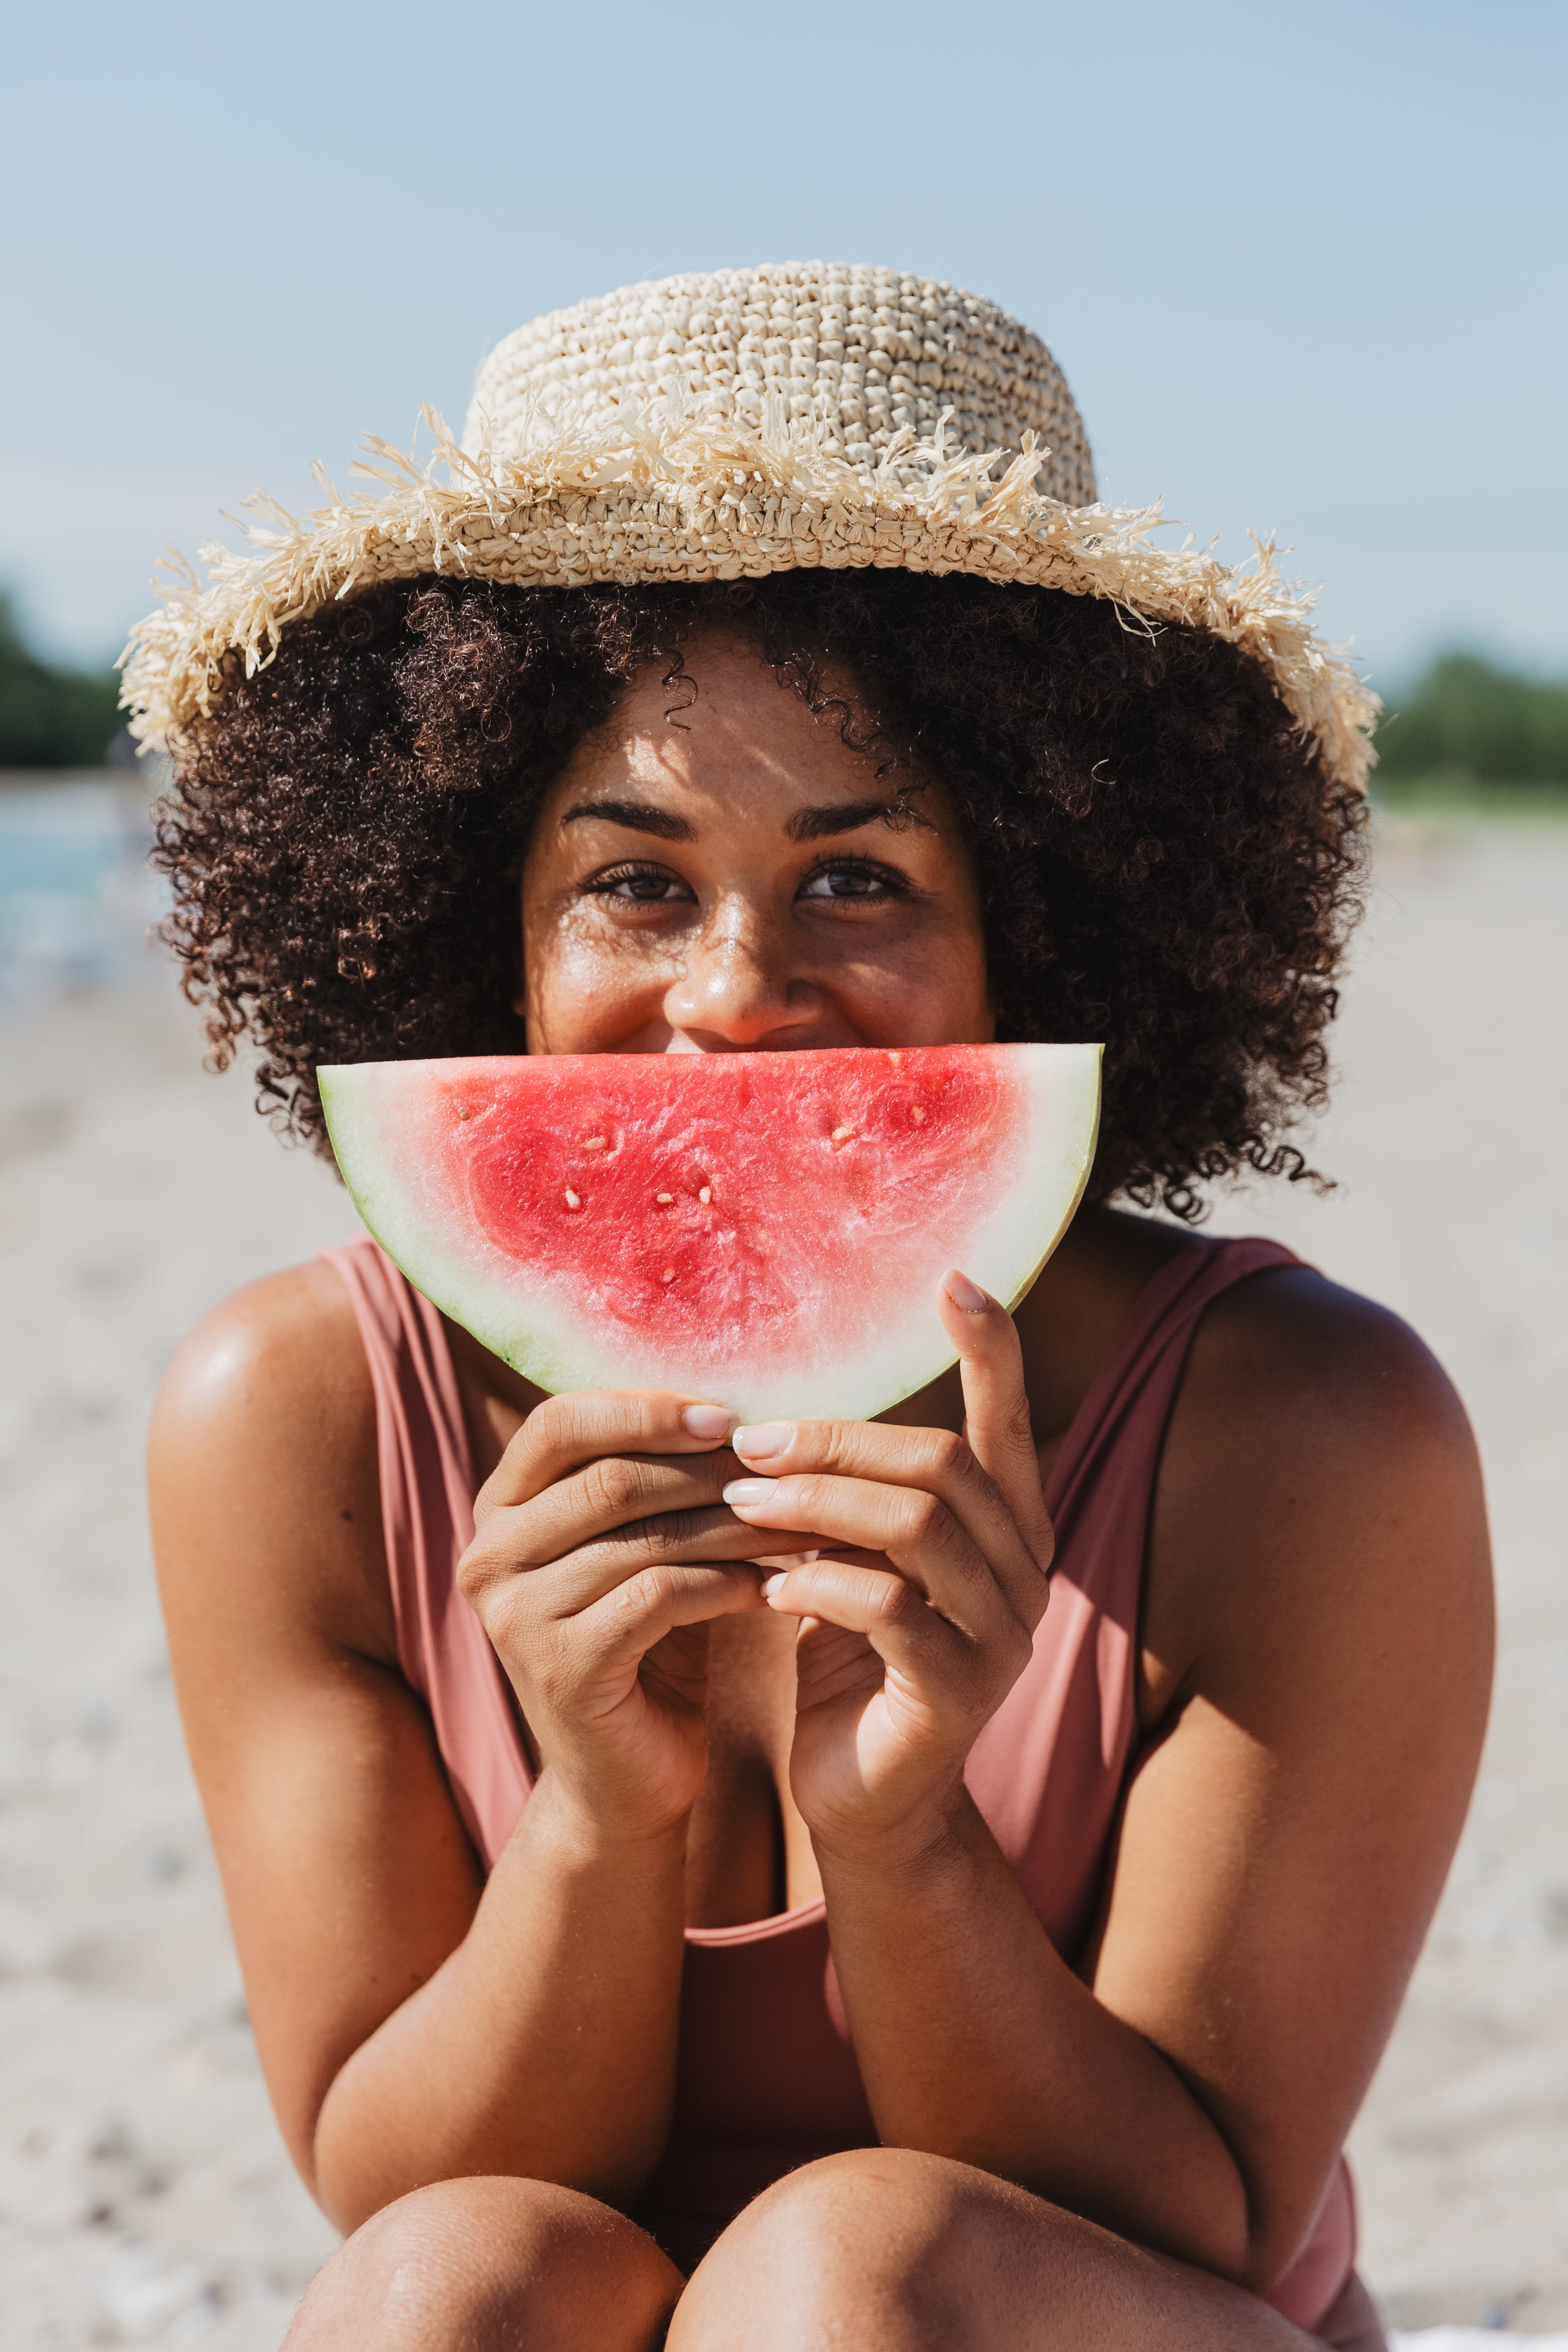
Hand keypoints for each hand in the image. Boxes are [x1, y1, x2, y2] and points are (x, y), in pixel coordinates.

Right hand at [457, 1392, 811, 1843]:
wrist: (626, 1780)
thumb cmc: (646, 1644)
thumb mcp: (638, 1547)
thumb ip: (654, 1478)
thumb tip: (733, 1403)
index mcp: (499, 1510)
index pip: (560, 1422)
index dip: (645, 1408)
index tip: (727, 1415)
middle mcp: (488, 1556)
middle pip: (610, 1476)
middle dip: (709, 1470)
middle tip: (786, 1470)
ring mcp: (515, 1615)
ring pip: (642, 1534)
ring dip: (734, 1523)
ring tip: (800, 1521)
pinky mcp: (560, 1667)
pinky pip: (658, 1595)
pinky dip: (725, 1582)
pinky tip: (769, 1586)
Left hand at [721, 1271, 1053, 1861]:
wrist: (865, 1800)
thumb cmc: (850, 1662)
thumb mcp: (850, 1560)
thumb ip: (849, 1496)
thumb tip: (779, 1418)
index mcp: (1007, 1530)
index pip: (1008, 1422)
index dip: (992, 1349)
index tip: (956, 1276)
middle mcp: (1025, 1574)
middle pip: (945, 1463)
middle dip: (841, 1442)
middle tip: (749, 1445)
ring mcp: (1002, 1637)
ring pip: (920, 1527)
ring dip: (818, 1505)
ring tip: (740, 1506)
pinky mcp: (959, 1695)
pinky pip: (893, 1609)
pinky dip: (820, 1584)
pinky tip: (768, 1588)